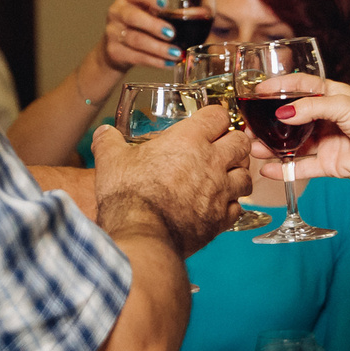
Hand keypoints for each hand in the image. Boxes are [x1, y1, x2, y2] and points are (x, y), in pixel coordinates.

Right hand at [91, 104, 250, 254]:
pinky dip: (231, 205)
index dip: (215, 117)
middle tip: (222, 148)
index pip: (217, 116)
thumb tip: (104, 133)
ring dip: (237, 174)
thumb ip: (109, 141)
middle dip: (234, 143)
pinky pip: (237, 207)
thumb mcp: (111, 160)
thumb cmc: (128, 195)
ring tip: (225, 177)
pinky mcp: (220, 219)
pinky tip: (219, 206)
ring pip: (245, 176)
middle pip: (241, 143)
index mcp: (188, 140)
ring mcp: (220, 192)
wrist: (142, 235)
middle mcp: (211, 162)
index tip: (210, 122)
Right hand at [99, 0, 183, 74]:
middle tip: (171, 33)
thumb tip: (202, 13)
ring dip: (158, 48)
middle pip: (133, 17)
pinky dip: (155, 61)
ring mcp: (112, 32)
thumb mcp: (149, 14)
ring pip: (135, 40)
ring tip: (176, 53)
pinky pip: (136, 57)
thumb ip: (169, 13)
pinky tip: (168, 63)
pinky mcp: (114, 51)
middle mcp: (117, 12)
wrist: (115, 48)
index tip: (165, 4)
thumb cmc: (139, 26)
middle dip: (154, 26)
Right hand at [240, 78, 349, 186]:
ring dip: (272, 146)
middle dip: (268, 122)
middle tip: (248, 125)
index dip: (278, 87)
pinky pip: (301, 167)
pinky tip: (268, 168)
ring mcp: (325, 142)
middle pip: (290, 119)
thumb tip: (283, 114)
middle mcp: (326, 118)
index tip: (257, 90)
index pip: (299, 87)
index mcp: (331, 95)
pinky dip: (284, 169)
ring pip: (291, 144)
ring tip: (253, 147)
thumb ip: (311, 107)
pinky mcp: (328, 165)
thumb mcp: (343, 105)